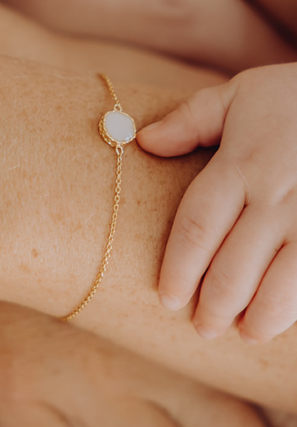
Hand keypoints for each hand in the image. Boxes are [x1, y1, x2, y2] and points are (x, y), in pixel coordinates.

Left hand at [138, 63, 296, 342]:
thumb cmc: (295, 97)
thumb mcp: (241, 94)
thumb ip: (191, 120)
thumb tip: (144, 141)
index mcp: (240, 164)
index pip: (197, 227)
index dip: (179, 269)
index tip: (168, 298)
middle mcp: (275, 196)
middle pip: (234, 266)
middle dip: (215, 305)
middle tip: (202, 327)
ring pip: (282, 285)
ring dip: (260, 317)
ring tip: (244, 332)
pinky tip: (285, 318)